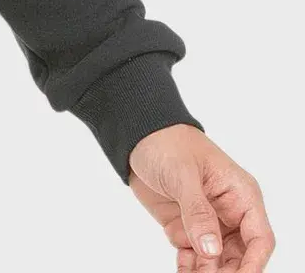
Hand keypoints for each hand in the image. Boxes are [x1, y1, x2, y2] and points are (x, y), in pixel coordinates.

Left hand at [128, 123, 274, 270]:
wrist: (136, 136)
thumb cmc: (165, 142)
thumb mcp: (182, 174)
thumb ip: (197, 211)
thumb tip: (211, 248)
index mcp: (240, 194)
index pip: (259, 238)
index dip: (254, 263)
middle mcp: (228, 212)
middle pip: (240, 256)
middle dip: (228, 271)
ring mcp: (206, 221)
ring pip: (216, 259)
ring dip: (207, 272)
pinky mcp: (185, 227)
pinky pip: (193, 256)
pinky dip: (189, 268)